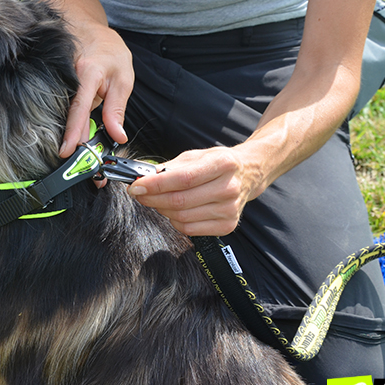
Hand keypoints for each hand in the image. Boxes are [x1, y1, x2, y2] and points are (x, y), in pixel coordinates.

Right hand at [59, 24, 133, 157]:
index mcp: (88, 73)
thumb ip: (117, 109)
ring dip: (72, 133)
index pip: (79, 108)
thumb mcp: (122, 80)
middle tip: (79, 164)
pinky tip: (75, 133)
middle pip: (68, 115)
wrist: (88, 29)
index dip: (73, 131)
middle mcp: (68, 76)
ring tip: (78, 152)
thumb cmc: (108, 52)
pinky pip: (62, 107)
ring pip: (63, 113)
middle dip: (73, 141)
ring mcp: (58, 80)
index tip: (67, 151)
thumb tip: (118, 136)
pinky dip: (70, 122)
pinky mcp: (55, 84)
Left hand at [127, 147, 262, 236]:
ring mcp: (229, 209)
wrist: (249, 174)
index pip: (182, 179)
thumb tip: (144, 178)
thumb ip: (170, 167)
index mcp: (222, 164)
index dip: (155, 184)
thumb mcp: (197, 155)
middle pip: (180, 201)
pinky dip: (174, 221)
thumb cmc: (219, 163)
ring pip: (182, 217)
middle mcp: (229, 188)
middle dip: (152, 198)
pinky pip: (190, 229)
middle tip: (139, 193)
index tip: (136, 185)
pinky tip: (173, 210)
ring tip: (156, 199)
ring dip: (161, 209)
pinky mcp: (228, 225)